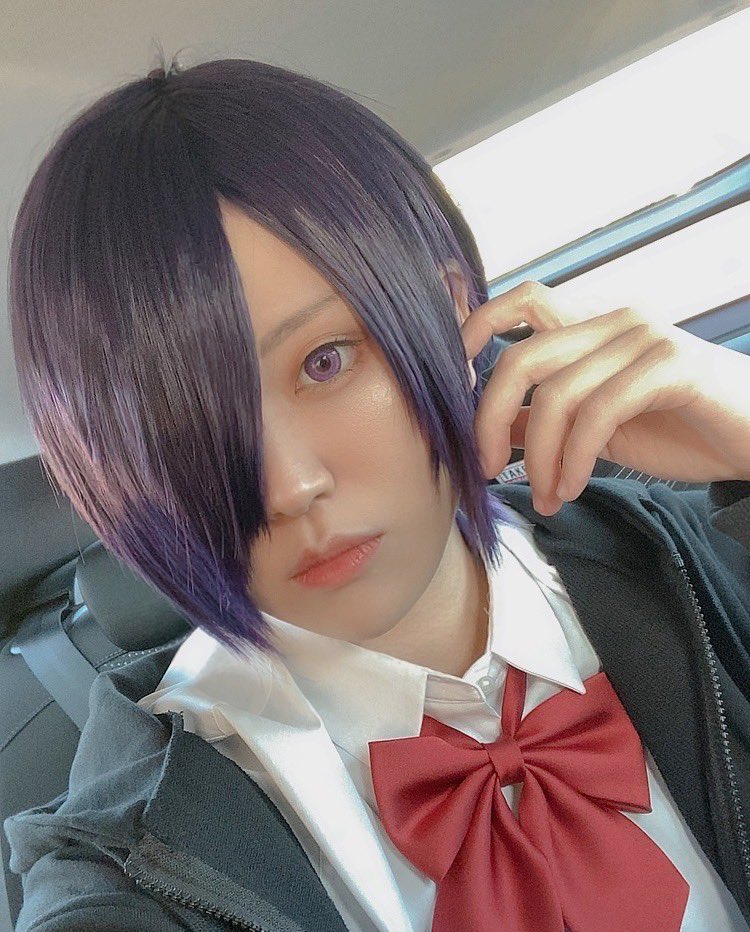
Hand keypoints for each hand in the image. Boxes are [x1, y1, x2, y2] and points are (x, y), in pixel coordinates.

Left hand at [461, 281, 749, 515]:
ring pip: (557, 393)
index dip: (474, 330)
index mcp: (594, 326)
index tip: (455, 389)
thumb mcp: (600, 426)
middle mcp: (615, 320)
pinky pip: (600, 413)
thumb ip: (549, 419)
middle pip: (521, 356)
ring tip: (548, 497)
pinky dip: (576, 459)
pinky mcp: (672, 367)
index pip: (520, 301)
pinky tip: (575, 487)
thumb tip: (496, 429)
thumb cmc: (681, 428)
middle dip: (491, 418)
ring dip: (541, 458)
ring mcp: (645, 339)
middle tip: (486, 468)